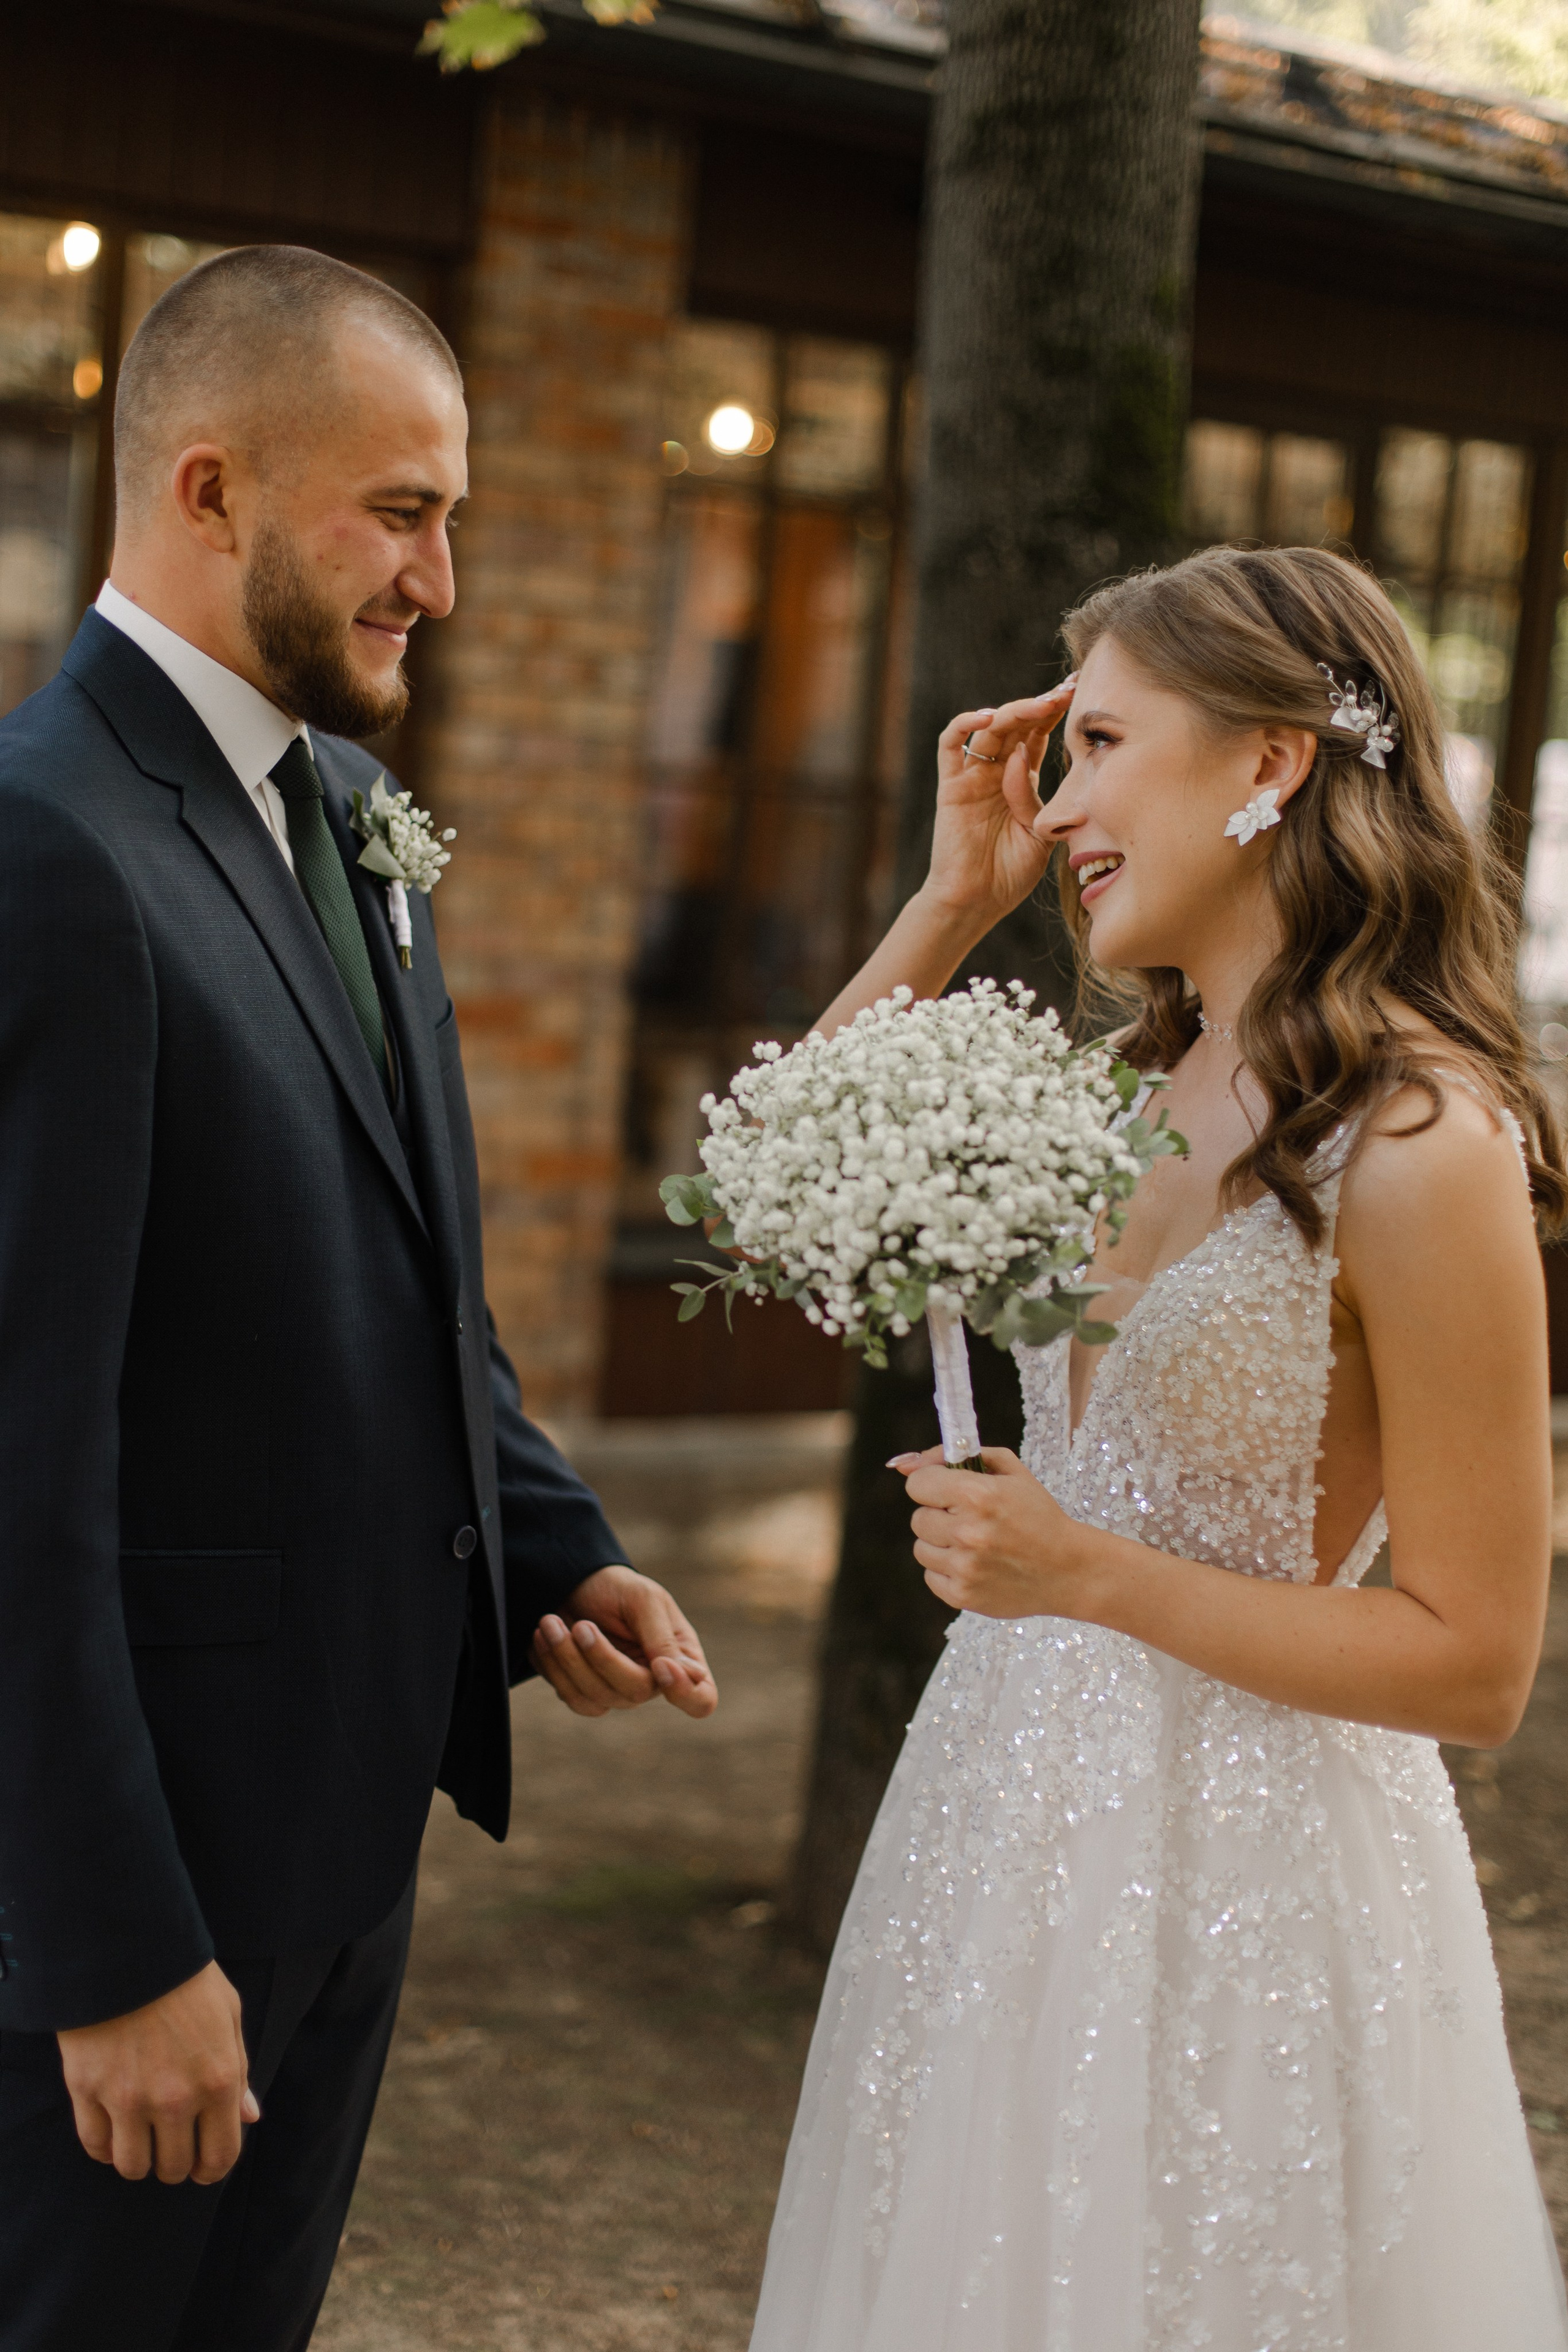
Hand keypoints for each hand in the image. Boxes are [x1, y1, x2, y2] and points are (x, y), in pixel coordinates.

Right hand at [57, 1960, 258, 2183]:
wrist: (128, 1950)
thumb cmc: (185, 1979)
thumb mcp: (228, 2015)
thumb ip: (239, 2072)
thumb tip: (250, 2118)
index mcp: (218, 2080)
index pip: (220, 2156)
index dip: (212, 2170)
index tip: (203, 2168)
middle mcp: (176, 2099)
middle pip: (174, 2168)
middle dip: (175, 2164)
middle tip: (170, 2146)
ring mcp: (128, 2099)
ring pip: (132, 2167)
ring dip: (139, 2160)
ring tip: (141, 2138)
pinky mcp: (88, 2092)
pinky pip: (95, 2146)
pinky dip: (104, 2146)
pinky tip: (113, 2129)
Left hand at [530, 1565, 717, 1719]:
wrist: (575, 1584)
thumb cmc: (617, 1588)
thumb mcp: (643, 1600)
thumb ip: (661, 1637)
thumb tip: (688, 1675)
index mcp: (680, 1659)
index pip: (701, 1699)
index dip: (685, 1693)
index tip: (660, 1666)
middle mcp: (653, 1682)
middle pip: (633, 1693)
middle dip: (600, 1658)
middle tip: (580, 1624)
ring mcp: (619, 1692)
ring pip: (596, 1698)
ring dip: (567, 1659)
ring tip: (548, 1622)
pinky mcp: (586, 1695)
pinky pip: (571, 1698)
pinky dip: (552, 1667)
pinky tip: (542, 1638)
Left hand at [890, 1445, 1092, 1618]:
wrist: (1069, 1569)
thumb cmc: (1038, 1516)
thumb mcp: (1010, 1472)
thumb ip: (958, 1456)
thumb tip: (905, 1465)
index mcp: (978, 1495)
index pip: (918, 1484)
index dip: (933, 1485)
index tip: (949, 1491)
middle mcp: (968, 1532)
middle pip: (918, 1518)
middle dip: (940, 1516)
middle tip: (970, 1521)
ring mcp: (964, 1568)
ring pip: (921, 1549)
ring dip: (942, 1545)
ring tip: (975, 1545)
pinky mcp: (962, 1596)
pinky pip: (930, 1577)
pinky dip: (948, 1571)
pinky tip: (977, 1566)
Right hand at [922, 681, 1076, 927]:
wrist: (976, 901)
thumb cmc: (1010, 873)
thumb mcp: (1041, 834)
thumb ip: (1037, 798)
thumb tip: (1024, 758)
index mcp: (1021, 782)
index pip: (1039, 736)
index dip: (1056, 713)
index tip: (1080, 693)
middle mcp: (996, 773)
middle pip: (1018, 725)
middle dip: (1042, 705)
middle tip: (1067, 691)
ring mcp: (973, 777)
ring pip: (990, 729)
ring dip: (1016, 712)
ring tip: (1041, 705)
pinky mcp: (951, 786)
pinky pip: (950, 745)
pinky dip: (965, 724)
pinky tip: (988, 717)